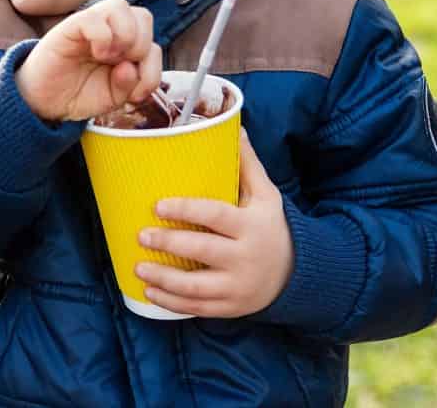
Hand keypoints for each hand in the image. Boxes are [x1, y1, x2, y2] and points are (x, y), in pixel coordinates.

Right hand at [16, 0, 161, 121]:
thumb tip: (130, 67)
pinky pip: (92, 18)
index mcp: (126, 46)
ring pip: (120, 7)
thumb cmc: (79, 93)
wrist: (45, 102)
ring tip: (109, 58)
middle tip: (122, 67)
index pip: (153, 42)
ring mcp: (90, 25)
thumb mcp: (113, 97)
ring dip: (124, 36)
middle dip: (141, 47)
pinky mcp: (69, 27)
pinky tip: (96, 54)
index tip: (136, 94)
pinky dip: (102, 37)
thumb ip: (130, 85)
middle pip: (143, 15)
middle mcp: (111, 30)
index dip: (152, 69)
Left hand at [134, 133, 293, 317]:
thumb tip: (235, 127)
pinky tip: (150, 293)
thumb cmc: (272, 227)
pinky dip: (172, 303)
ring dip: (164, 280)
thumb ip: (247, 165)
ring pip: (196, 287)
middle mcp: (245, 258)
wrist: (297, 274)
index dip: (185, 211)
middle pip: (202, 251)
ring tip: (138, 268)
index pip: (215, 216)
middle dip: (168, 244)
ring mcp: (238, 286)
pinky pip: (198, 308)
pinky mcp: (232, 307)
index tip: (158, 206)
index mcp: (251, 226)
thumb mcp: (266, 195)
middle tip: (141, 235)